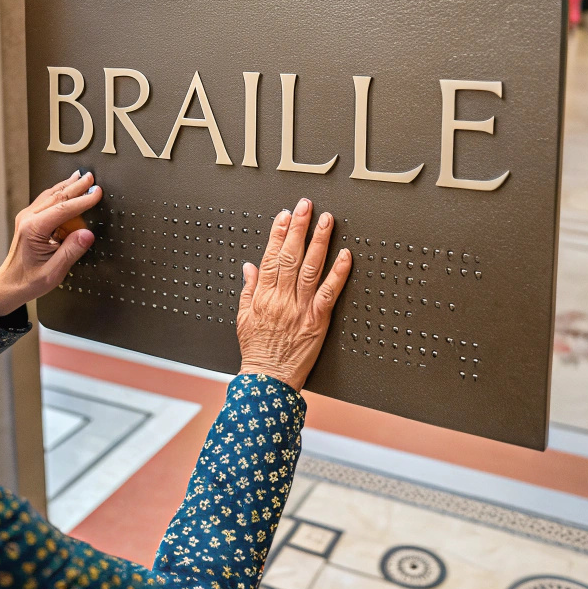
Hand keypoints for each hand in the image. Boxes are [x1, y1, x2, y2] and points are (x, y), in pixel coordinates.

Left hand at [0, 170, 101, 315]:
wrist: (9, 285)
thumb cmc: (29, 280)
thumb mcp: (54, 272)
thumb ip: (71, 252)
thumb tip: (87, 234)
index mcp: (34, 230)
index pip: (63, 209)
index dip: (82, 200)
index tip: (96, 193)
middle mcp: (28, 219)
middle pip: (56, 196)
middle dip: (76, 186)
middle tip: (91, 178)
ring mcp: (27, 218)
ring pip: (50, 195)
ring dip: (67, 186)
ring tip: (81, 177)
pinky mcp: (29, 220)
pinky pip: (46, 201)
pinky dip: (59, 192)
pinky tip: (67, 188)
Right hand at [236, 199, 350, 391]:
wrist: (267, 382)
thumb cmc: (256, 351)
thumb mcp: (243, 318)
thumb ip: (248, 289)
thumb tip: (249, 266)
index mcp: (262, 296)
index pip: (270, 257)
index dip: (277, 233)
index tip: (284, 215)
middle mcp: (281, 299)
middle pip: (289, 256)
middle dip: (298, 228)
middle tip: (305, 206)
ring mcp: (300, 309)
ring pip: (309, 268)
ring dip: (319, 242)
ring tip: (326, 220)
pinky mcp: (317, 322)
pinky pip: (329, 293)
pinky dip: (337, 273)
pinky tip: (345, 255)